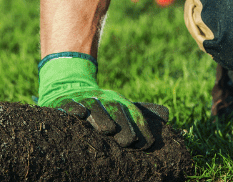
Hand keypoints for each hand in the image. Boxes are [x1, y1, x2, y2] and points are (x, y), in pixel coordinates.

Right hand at [37, 52, 168, 148]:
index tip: (145, 145)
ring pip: (95, 109)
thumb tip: (167, 114)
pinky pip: (70, 105)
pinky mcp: (66, 103)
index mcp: (119, 102)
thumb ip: (143, 111)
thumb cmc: (101, 104)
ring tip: (107, 130)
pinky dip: (75, 109)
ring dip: (101, 119)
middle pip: (116, 112)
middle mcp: (104, 100)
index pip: (134, 116)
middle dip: (123, 127)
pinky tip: (80, 115)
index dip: (140, 130)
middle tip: (127, 142)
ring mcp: (84, 100)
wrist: (69, 87)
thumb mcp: (121, 105)